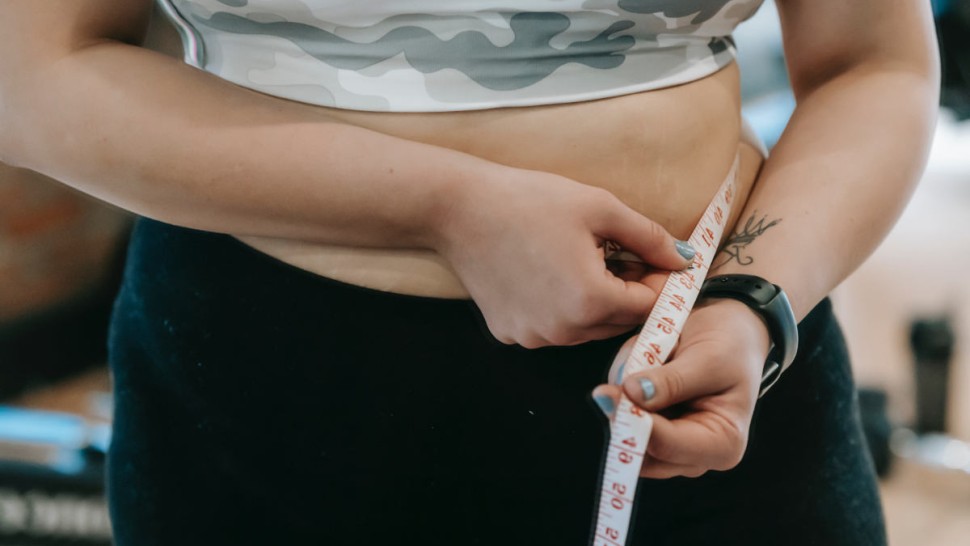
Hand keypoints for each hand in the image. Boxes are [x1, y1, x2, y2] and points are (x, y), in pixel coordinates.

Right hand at [434, 166, 693, 347]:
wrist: (459, 209)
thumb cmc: (530, 200)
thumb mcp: (600, 208)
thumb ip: (649, 237)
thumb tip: (684, 260)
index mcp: (591, 301)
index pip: (648, 306)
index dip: (658, 281)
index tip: (653, 257)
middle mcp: (563, 330)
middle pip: (618, 322)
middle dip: (627, 292)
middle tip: (617, 254)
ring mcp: (533, 336)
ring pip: (585, 328)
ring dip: (594, 302)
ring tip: (581, 260)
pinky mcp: (510, 333)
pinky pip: (551, 327)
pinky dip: (559, 307)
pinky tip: (546, 272)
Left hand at [593, 299, 770, 476]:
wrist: (730, 331)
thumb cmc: (731, 346)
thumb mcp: (708, 358)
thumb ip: (671, 381)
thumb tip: (631, 394)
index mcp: (723, 444)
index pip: (667, 446)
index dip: (634, 422)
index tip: (605, 393)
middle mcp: (696, 456)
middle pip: (640, 451)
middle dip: (625, 412)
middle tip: (619, 377)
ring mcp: (671, 446)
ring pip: (625, 434)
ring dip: (623, 398)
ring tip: (646, 360)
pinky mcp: (652, 430)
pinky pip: (621, 417)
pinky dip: (623, 392)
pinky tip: (643, 366)